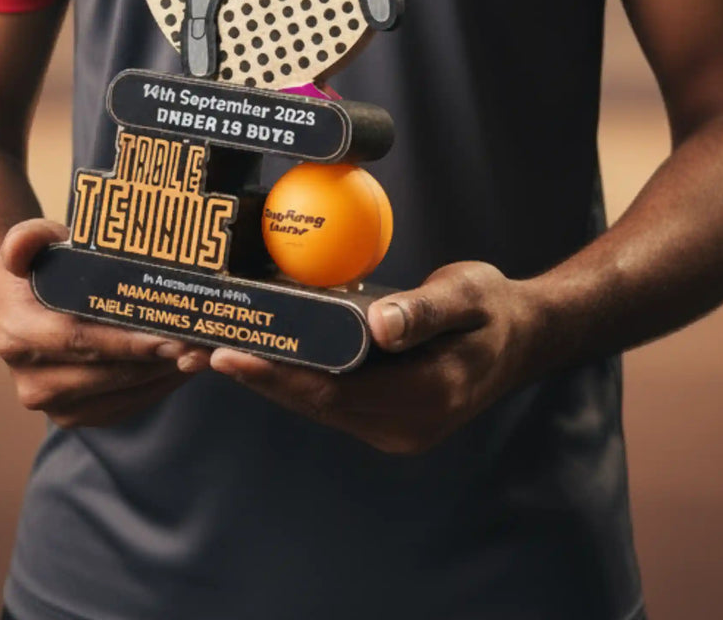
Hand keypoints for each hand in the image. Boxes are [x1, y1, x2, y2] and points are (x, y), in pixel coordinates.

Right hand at [0, 218, 195, 428]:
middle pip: (106, 373)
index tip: (170, 335)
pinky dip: (156, 387)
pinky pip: (123, 406)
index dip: (127, 341)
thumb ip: (27, 238)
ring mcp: (54, 404)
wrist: (26, 306)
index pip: (79, 341)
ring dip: (163, 375)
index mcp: (17, 336)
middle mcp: (30, 380)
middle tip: (200, 344)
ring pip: (120, 394)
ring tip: (200, 352)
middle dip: (156, 360)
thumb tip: (19, 248)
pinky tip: (182, 366)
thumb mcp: (31, 242)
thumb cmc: (39, 267)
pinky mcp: (75, 416)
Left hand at [182, 261, 538, 454]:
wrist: (522, 335)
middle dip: (258, 379)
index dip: (280, 376)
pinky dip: (293, 379)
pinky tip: (260, 355)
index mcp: (426, 398)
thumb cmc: (494, 307)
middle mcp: (405, 426)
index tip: (231, 354)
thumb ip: (425, 310)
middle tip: (199, 349)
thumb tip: (381, 326)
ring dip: (269, 382)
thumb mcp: (468, 293)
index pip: (336, 393)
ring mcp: (395, 428)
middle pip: (316, 404)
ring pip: (318, 406)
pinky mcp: (386, 418)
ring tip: (213, 351)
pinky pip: (330, 400)